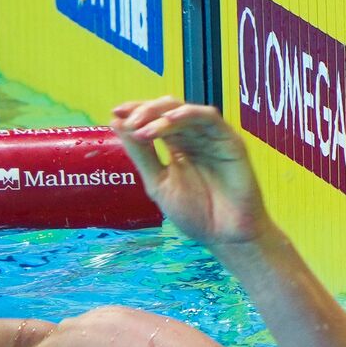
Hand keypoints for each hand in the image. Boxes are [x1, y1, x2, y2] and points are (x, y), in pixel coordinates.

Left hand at [111, 97, 278, 249]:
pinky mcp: (229, 141)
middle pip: (168, 110)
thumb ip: (140, 154)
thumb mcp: (158, 182)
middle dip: (145, 111)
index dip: (136, 111)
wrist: (224, 235)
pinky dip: (189, 115)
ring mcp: (212, 137)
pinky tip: (170, 120)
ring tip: (142, 128)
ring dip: (160, 115)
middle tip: (128, 122)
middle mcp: (194, 137)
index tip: (116, 112)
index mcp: (177, 146)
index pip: (155, 119)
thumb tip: (116, 123)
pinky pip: (210, 119)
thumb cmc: (195, 213)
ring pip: (185, 112)